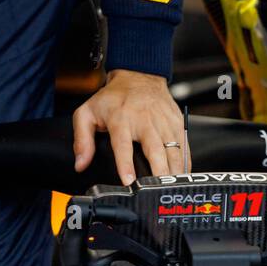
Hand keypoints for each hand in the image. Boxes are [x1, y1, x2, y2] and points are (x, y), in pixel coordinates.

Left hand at [73, 69, 186, 184]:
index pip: (123, 144)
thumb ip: (82, 140)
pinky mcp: (176, 123)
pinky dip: (185, 162)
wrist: (139, 75)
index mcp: (121, 119)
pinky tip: (183, 175)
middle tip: (157, 190)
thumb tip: (80, 164)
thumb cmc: (113, 98)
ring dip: (174, 170)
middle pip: (155, 149)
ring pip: (173, 149)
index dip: (125, 164)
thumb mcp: (87, 113)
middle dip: (158, 172)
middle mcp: (144, 120)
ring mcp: (163, 121)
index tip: (128, 181)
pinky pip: (184, 145)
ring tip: (172, 188)